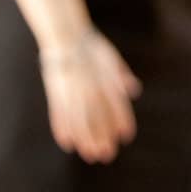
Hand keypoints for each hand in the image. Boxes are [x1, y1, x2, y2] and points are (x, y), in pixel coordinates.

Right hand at [40, 29, 141, 164]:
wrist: (66, 36)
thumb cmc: (91, 46)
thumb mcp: (111, 58)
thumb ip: (121, 76)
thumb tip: (134, 91)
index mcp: (106, 78)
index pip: (117, 104)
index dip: (122, 120)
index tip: (126, 136)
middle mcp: (90, 88)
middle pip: (98, 117)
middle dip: (102, 137)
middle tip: (106, 155)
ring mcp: (72, 92)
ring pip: (79, 120)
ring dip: (84, 139)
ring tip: (88, 155)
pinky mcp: (56, 93)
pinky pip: (59, 115)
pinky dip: (62, 129)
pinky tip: (67, 143)